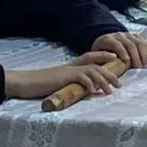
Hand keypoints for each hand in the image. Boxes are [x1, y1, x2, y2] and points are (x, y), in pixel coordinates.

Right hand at [4, 52, 121, 99]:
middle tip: (120, 84)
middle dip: (110, 73)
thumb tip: (83, 90)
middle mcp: (72, 66)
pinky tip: (94, 91)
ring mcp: (69, 70)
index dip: (103, 56)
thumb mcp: (59, 82)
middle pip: (96, 64)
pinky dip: (89, 83)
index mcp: (71, 66)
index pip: (90, 57)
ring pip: (92, 71)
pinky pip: (81, 77)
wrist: (26, 82)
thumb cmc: (41, 84)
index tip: (115, 58)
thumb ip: (71, 83)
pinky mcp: (64, 77)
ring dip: (103, 80)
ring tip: (111, 91)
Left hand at [92, 31, 146, 68]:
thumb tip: (105, 73)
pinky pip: (144, 43)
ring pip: (139, 43)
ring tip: (146, 66)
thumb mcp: (97, 58)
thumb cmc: (101, 54)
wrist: (105, 42)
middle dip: (136, 56)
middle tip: (139, 67)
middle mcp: (119, 35)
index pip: (116, 44)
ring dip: (144, 54)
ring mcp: (129, 35)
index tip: (127, 61)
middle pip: (130, 44)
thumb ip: (101, 63)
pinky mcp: (136, 36)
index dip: (122, 52)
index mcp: (108, 40)